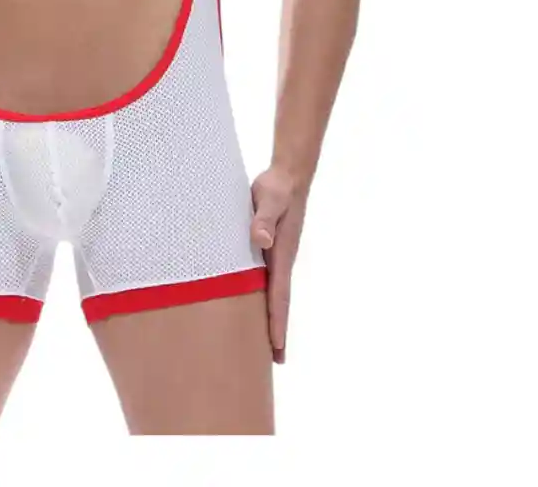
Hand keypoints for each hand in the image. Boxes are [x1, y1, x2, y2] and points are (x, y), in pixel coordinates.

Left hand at [250, 166, 307, 364]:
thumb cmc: (277, 188)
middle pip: (278, 302)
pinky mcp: (266, 247)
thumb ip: (263, 219)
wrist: (286, 177)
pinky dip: (260, 297)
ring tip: (264, 341)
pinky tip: (251, 303)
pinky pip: (262, 278)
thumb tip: (260, 241)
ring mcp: (274, 255)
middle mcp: (280, 260)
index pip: (279, 296)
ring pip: (270, 293)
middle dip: (277, 330)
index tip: (277, 348)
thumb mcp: (269, 200)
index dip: (277, 322)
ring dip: (268, 316)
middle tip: (277, 361)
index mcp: (281, 255)